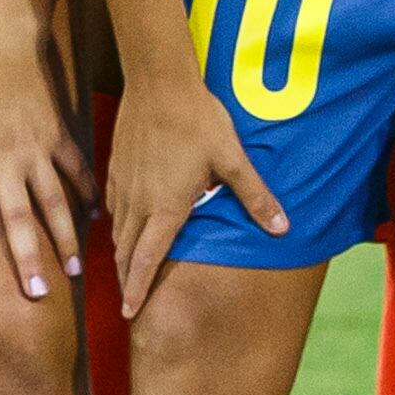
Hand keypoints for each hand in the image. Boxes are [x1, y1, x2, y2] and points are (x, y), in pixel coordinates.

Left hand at [0, 7, 86, 304]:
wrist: (2, 33)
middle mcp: (8, 160)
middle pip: (18, 219)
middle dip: (28, 260)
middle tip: (38, 296)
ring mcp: (38, 148)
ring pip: (55, 202)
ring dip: (64, 239)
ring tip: (74, 272)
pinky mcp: (59, 133)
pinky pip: (76, 170)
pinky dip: (86, 195)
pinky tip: (95, 220)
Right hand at [105, 81, 278, 317]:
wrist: (158, 82)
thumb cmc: (198, 119)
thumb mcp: (233, 159)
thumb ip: (255, 197)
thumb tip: (283, 228)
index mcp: (165, 207)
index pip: (146, 259)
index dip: (136, 288)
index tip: (129, 313)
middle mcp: (138, 202)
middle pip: (125, 251)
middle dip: (125, 279)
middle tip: (127, 304)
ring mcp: (123, 185)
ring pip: (116, 231)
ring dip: (120, 255)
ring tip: (124, 272)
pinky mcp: (115, 168)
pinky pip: (112, 208)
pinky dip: (115, 227)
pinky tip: (121, 228)